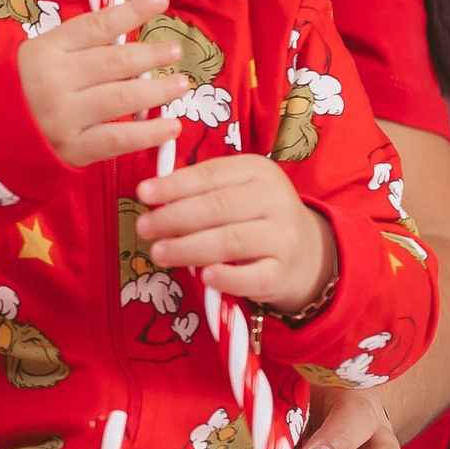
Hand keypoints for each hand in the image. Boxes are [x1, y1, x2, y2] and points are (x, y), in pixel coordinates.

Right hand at [18, 0, 188, 167]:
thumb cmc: (17, 91)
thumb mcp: (36, 57)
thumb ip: (77, 47)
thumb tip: (128, 34)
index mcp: (45, 50)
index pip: (97, 25)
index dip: (132, 11)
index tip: (161, 0)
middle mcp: (54, 80)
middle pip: (115, 61)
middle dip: (151, 54)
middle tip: (174, 50)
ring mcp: (64, 116)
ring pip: (122, 98)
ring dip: (158, 90)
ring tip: (181, 83)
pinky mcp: (72, 149)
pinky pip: (119, 139)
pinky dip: (149, 133)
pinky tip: (171, 126)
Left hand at [136, 150, 334, 313]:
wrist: (306, 253)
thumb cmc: (255, 218)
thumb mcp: (237, 191)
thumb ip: (201, 191)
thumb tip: (153, 196)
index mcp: (257, 171)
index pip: (209, 175)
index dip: (174, 185)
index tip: (143, 193)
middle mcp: (274, 199)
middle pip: (216, 208)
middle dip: (174, 218)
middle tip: (144, 227)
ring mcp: (282, 237)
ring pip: (230, 241)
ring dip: (188, 248)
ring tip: (159, 252)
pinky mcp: (283, 272)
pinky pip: (251, 277)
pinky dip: (227, 277)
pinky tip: (204, 277)